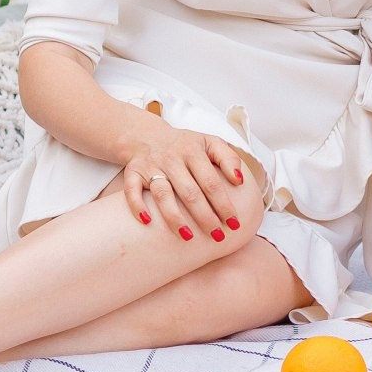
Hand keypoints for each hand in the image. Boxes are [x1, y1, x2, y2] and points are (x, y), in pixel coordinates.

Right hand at [120, 124, 249, 243]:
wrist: (147, 135)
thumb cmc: (185, 145)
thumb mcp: (210, 142)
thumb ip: (229, 158)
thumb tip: (240, 181)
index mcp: (193, 151)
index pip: (211, 182)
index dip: (223, 204)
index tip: (234, 223)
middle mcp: (172, 159)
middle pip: (190, 192)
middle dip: (205, 216)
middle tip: (217, 235)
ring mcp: (151, 166)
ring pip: (163, 195)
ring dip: (175, 217)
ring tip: (188, 237)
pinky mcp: (133, 172)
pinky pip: (132, 191)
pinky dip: (137, 206)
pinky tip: (147, 222)